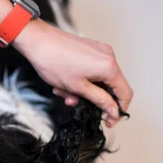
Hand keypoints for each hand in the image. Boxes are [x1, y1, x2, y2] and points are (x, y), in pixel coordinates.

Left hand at [14, 19, 132, 126]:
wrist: (37, 41)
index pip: (125, 93)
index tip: (108, 121)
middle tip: (75, 102)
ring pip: (98, 79)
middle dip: (93, 99)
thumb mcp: (77, 88)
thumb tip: (114, 111)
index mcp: (109, 66)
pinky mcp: (91, 48)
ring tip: (64, 91)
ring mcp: (100, 51)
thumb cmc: (53, 62)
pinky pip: (92, 69)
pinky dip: (81, 80)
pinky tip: (64, 83)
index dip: (118, 110)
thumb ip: (99, 100)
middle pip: (111, 86)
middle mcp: (109, 56)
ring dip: (83, 90)